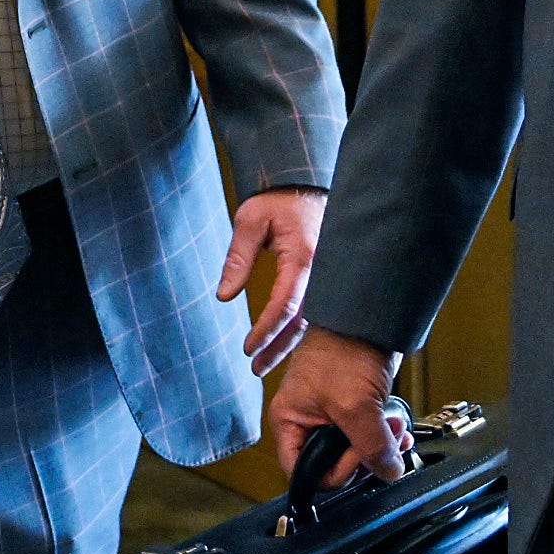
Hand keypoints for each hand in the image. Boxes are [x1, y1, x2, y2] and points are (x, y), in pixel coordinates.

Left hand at [218, 187, 327, 374]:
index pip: (284, 304)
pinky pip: (316, 311)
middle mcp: (322, 271)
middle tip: (255, 369)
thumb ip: (237, 258)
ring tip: (264, 365)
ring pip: (311, 321)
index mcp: (303, 256)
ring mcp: (329, 276)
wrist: (308, 184)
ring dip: (288, 345)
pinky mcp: (328, 278)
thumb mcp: (250, 220)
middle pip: (302, 321)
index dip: (265, 330)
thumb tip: (224, 296)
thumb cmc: (277, 200)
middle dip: (278, 348)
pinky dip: (299, 331)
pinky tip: (283, 345)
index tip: (248, 348)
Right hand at [269, 327, 411, 488]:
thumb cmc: (343, 346)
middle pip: (333, 463)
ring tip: (395, 431)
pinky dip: (384, 434)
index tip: (358, 459)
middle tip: (385, 444)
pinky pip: (367, 434)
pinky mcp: (353, 406)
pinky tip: (396, 426)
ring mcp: (331, 414)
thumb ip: (371, 446)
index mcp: (290, 421)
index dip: (334, 473)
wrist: (367, 315)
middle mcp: (306, 420)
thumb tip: (387, 471)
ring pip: (354, 450)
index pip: (304, 471)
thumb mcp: (355, 405)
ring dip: (380, 446)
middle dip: (365, 457)